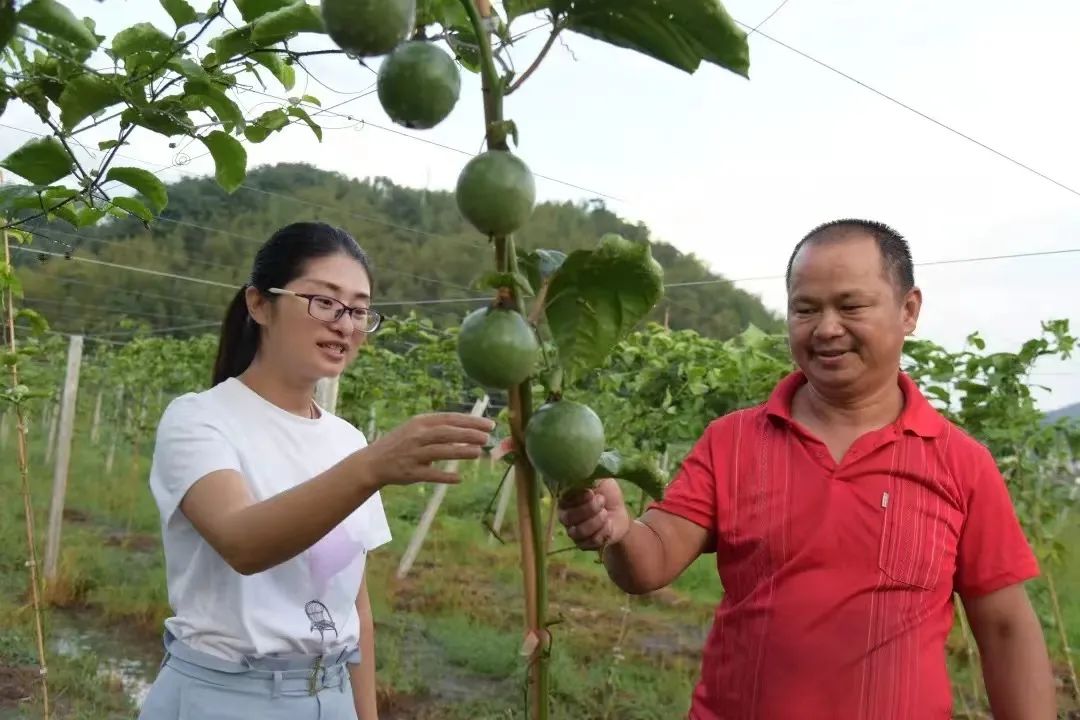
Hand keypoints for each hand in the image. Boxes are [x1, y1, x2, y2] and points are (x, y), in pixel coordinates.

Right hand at [359, 412, 494, 486]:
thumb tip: (470, 429)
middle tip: (487, 437)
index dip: (471, 421)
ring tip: (478, 452)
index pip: (449, 418)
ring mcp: (412, 454)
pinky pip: (430, 474)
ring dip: (459, 451)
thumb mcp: (416, 429)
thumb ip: (440, 428)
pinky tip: (459, 478)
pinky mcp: (410, 473)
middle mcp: (416, 436)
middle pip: (446, 433)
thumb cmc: (401, 443)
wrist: (373, 462)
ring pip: (439, 451)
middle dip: (468, 434)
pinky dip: (444, 476)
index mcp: (420, 422)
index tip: (489, 424)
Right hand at [557, 478, 631, 550]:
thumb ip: (589, 478)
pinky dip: (602, 532)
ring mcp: (573, 531)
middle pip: (568, 517)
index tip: (591, 492)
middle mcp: (565, 516)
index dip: (577, 498)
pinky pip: (590, 542)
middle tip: (601, 500)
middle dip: (588, 509)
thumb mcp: (600, 481)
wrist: (620, 513)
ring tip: (606, 513)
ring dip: (595, 522)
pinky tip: (609, 525)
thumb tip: (582, 473)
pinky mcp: (583, 544)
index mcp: (566, 499)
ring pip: (578, 532)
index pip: (563, 500)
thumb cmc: (607, 494)